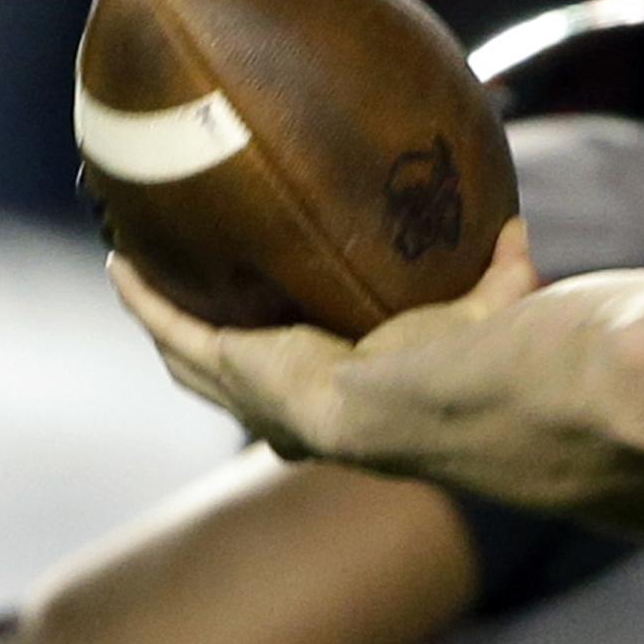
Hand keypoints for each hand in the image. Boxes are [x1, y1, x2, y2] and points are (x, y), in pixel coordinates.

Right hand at [109, 219, 541, 462]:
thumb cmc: (465, 374)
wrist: (420, 404)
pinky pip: (169, 323)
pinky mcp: (225, 363)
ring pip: (191, 356)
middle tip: (199, 310)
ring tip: (142, 280)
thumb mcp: (484, 315)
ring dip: (166, 318)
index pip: (315, 398)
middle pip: (237, 382)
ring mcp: (250, 391)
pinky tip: (121, 262)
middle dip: (215, 348)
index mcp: (350, 411)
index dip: (299, 378)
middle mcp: (290, 410)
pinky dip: (144, 295)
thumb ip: (505, 276)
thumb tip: (521, 233)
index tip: (295, 348)